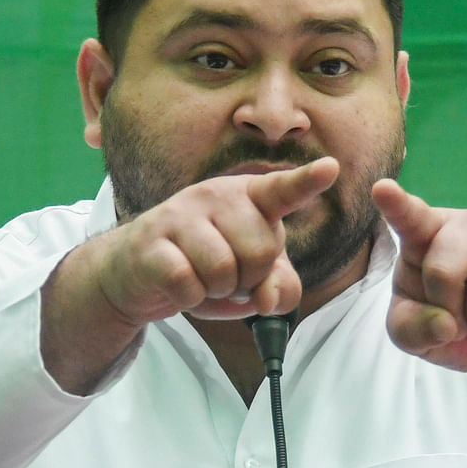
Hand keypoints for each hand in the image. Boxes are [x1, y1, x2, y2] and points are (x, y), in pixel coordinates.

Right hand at [96, 157, 338, 324]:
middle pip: (261, 252)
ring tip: (202, 278)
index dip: (308, 181)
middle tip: (227, 274)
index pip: (282, 190)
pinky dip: (189, 299)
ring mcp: (180, 216)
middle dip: (248, 279)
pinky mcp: (151, 244)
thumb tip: (270, 299)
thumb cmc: (202, 266)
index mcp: (247, 197)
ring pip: (224, 272)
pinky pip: (189, 285)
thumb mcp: (251, 278)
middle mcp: (215, 196)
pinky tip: (178, 285)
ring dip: (217, 290)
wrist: (135, 273)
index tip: (332, 168)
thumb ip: (279, 286)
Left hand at [370, 179, 466, 371]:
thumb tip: (445, 323)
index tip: (382, 189)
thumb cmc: (454, 325)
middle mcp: (465, 227)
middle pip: (443, 269)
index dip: (396, 204)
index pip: (410, 217)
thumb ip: (411, 330)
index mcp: (425, 236)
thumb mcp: (418, 337)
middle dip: (447, 309)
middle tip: (457, 321)